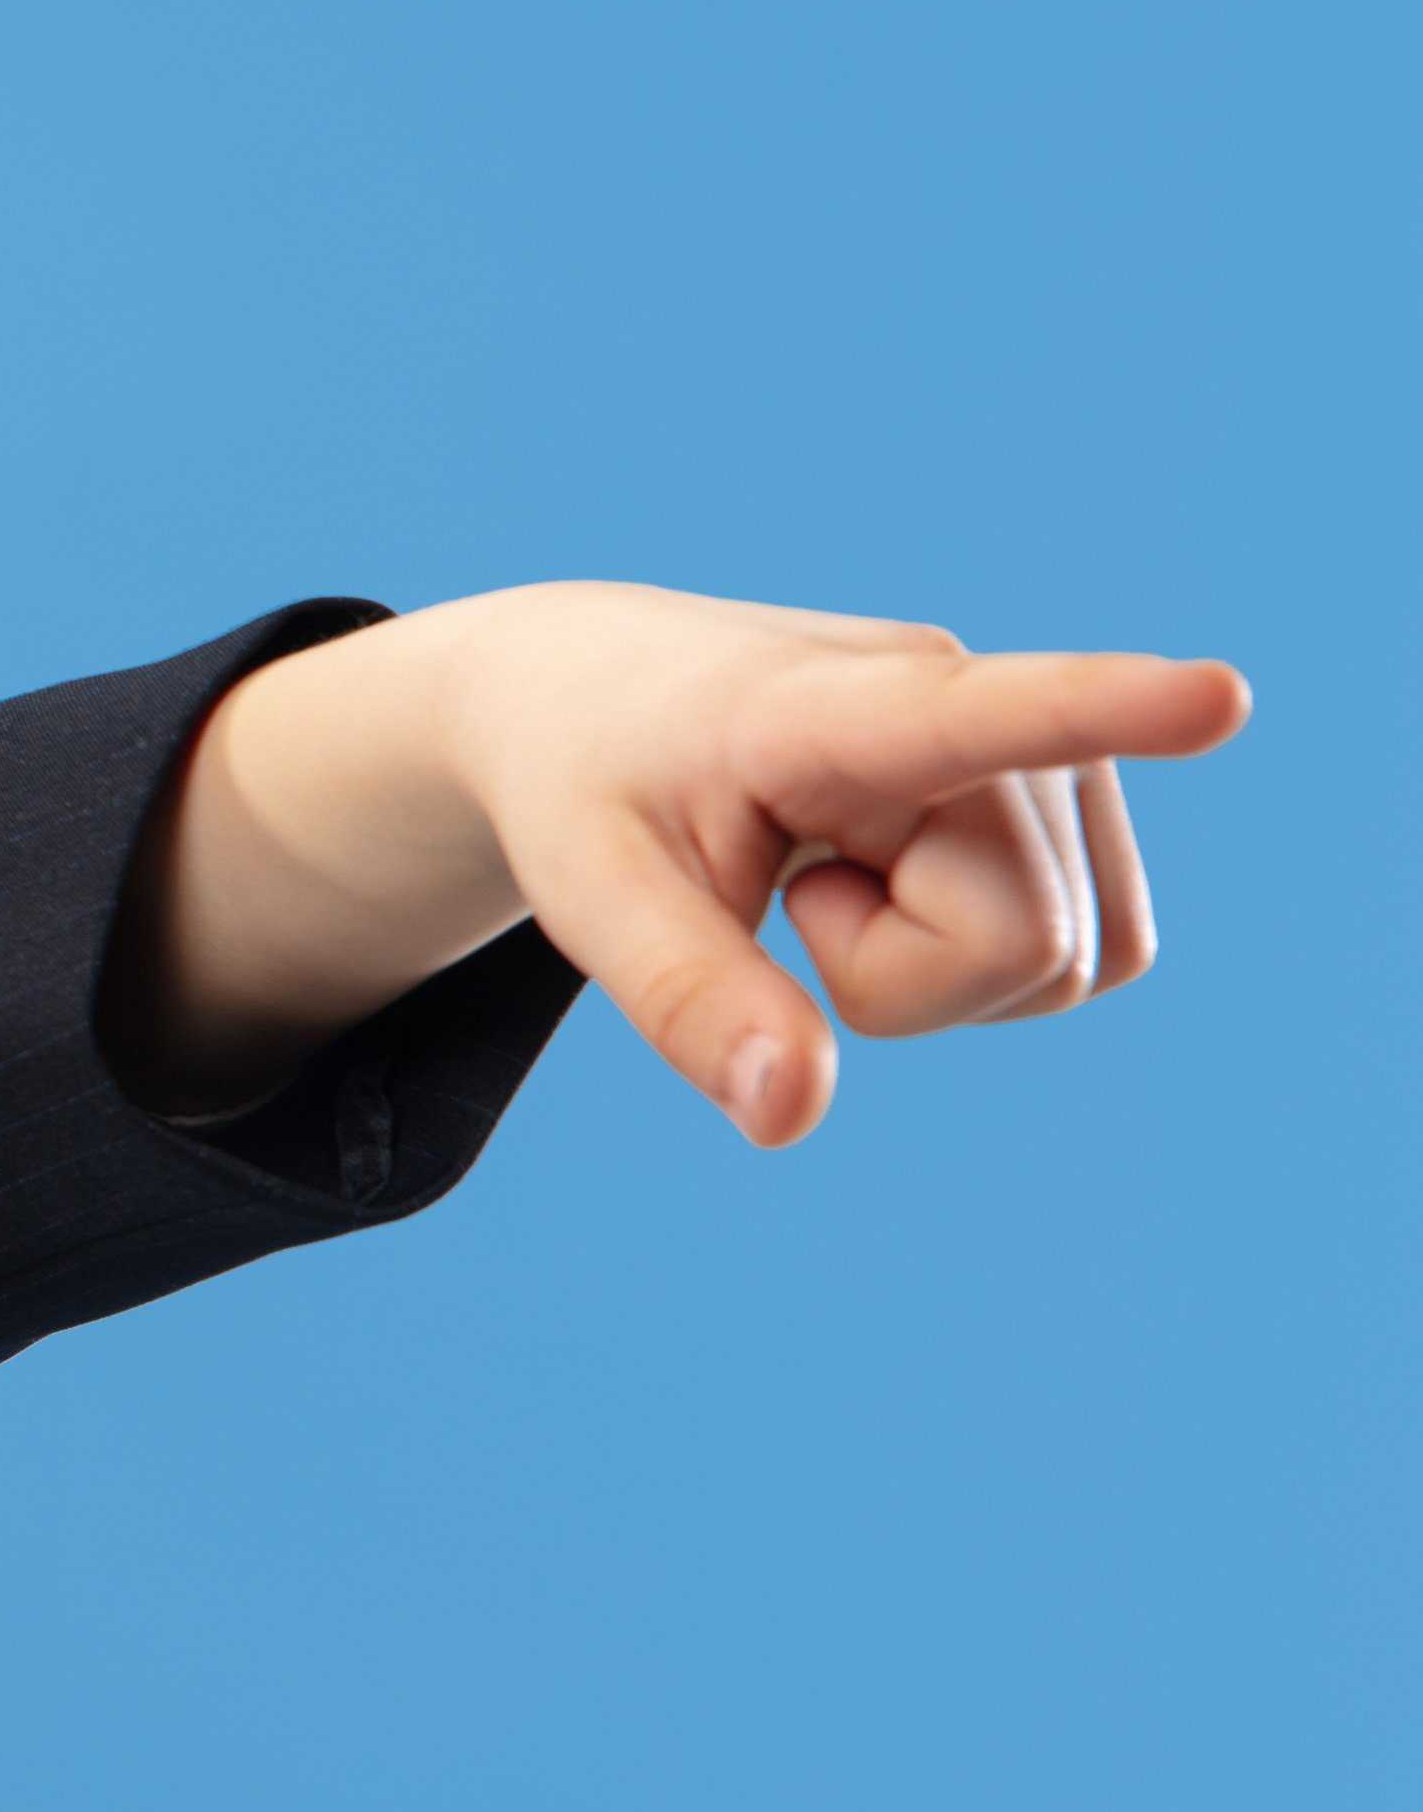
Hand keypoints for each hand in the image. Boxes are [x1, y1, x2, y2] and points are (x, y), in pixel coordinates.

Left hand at [123, 583, 1250, 1145]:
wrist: (599, 699)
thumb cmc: (590, 786)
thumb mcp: (590, 896)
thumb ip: (687, 1001)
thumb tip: (790, 1114)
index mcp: (827, 706)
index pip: (981, 713)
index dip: (1108, 711)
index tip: (1221, 697)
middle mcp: (966, 701)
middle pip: (1020, 945)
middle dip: (893, 979)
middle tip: (788, 889)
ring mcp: (1038, 751)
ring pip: (1068, 963)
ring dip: (935, 970)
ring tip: (828, 868)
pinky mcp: (1073, 801)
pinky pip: (1089, 960)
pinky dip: (977, 966)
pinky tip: (892, 883)